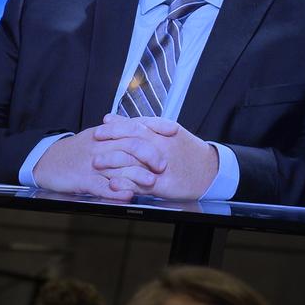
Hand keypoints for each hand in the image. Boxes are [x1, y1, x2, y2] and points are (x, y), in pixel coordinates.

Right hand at [32, 127, 156, 200]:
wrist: (47, 161)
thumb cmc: (77, 152)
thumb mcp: (98, 139)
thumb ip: (120, 135)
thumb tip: (146, 131)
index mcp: (106, 134)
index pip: (134, 126)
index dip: (155, 127)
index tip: (174, 130)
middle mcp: (101, 146)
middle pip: (129, 145)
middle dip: (149, 154)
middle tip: (163, 165)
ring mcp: (92, 163)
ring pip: (117, 166)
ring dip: (136, 174)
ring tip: (151, 182)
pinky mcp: (82, 180)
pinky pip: (100, 186)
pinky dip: (114, 192)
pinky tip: (127, 196)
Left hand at [93, 115, 218, 199]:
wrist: (210, 172)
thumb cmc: (188, 152)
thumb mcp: (171, 132)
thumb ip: (146, 125)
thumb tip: (119, 119)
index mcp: (162, 134)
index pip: (136, 126)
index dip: (117, 126)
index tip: (102, 126)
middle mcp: (161, 147)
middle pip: (131, 140)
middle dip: (111, 141)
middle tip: (93, 142)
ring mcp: (161, 166)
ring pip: (134, 161)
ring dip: (113, 162)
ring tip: (96, 163)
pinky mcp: (162, 184)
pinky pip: (141, 183)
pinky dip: (126, 183)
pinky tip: (113, 184)